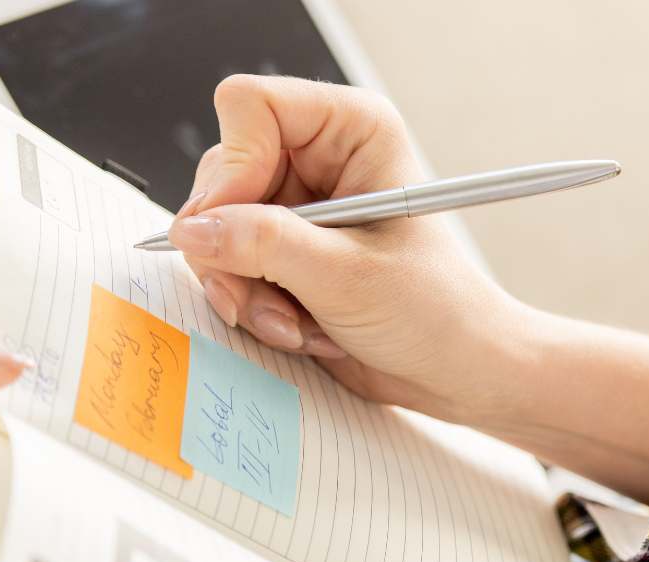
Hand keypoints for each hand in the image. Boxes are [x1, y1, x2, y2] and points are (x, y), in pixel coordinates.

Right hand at [168, 74, 531, 424]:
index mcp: (351, 129)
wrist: (456, 369)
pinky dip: (253, 306)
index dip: (232, 167)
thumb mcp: (347, 277)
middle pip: (220, 174)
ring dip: (246, 289)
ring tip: (297, 324)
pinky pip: (228, 266)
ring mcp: (296, 205)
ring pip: (214, 227)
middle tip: (267, 300)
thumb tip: (192, 229)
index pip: (249, 107)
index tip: (234, 228)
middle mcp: (318, 157)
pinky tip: (300, 330)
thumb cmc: (435, 312)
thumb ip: (264, 246)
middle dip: (236, 249)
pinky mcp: (283, 250)